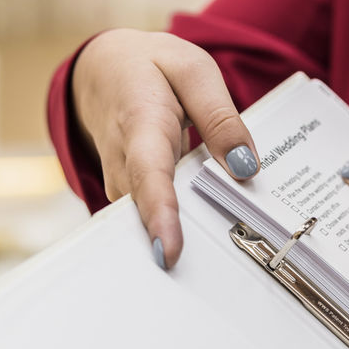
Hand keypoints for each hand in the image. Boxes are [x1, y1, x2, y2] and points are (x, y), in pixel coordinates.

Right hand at [72, 28, 260, 269]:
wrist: (102, 70)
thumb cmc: (151, 69)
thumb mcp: (193, 70)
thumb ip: (221, 118)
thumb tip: (246, 168)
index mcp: (141, 123)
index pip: (149, 175)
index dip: (159, 216)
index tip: (168, 252)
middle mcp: (123, 163)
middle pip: (148, 213)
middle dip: (181, 243)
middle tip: (221, 279)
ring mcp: (122, 185)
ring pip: (150, 223)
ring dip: (186, 242)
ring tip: (223, 269)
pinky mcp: (128, 197)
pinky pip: (154, 220)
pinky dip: (181, 230)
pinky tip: (210, 244)